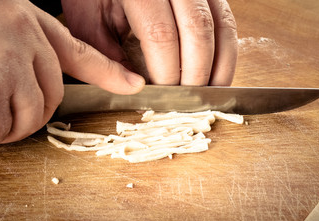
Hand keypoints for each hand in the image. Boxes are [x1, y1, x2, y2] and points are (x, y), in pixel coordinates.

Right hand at [0, 0, 144, 147]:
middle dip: (27, 113)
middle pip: (51, 99)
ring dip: (3, 124)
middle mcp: (23, 38)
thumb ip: (25, 54)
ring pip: (28, 118)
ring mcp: (6, 64)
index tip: (135, 85)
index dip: (110, 72)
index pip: (81, 53)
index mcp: (26, 21)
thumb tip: (43, 89)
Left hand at [61, 0, 237, 85]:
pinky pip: (227, 22)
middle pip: (197, 30)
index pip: (161, 34)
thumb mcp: (91, 25)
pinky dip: (226, 52)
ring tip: (208, 93)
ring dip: (219, 66)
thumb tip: (136, 88)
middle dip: (195, 73)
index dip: (167, 71)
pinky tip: (216, 73)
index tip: (164, 95)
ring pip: (221, 26)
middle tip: (187, 100)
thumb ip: (108, 58)